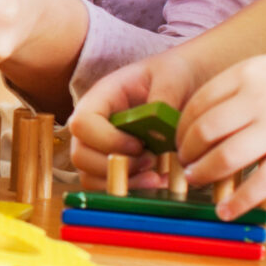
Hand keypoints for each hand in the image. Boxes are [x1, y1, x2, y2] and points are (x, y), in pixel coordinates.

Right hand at [67, 50, 205, 188]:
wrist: (184, 83)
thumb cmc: (173, 74)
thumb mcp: (172, 77)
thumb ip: (164, 97)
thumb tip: (157, 128)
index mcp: (100, 98)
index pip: (82, 124)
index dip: (107, 140)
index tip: (140, 145)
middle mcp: (94, 125)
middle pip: (80, 155)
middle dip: (113, 167)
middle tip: (151, 163)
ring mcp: (101, 147)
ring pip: (91, 177)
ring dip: (122, 184)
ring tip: (157, 178)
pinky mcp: (114, 164)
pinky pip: (109, 186)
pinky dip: (130, 190)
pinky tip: (158, 181)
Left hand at [179, 49, 265, 217]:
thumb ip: (239, 89)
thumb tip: (207, 120)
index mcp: (246, 73)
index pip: (198, 103)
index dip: (182, 127)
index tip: (180, 140)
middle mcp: (257, 98)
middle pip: (204, 131)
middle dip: (187, 152)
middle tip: (185, 164)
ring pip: (224, 157)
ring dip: (204, 174)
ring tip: (198, 181)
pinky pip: (259, 183)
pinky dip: (237, 202)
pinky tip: (225, 210)